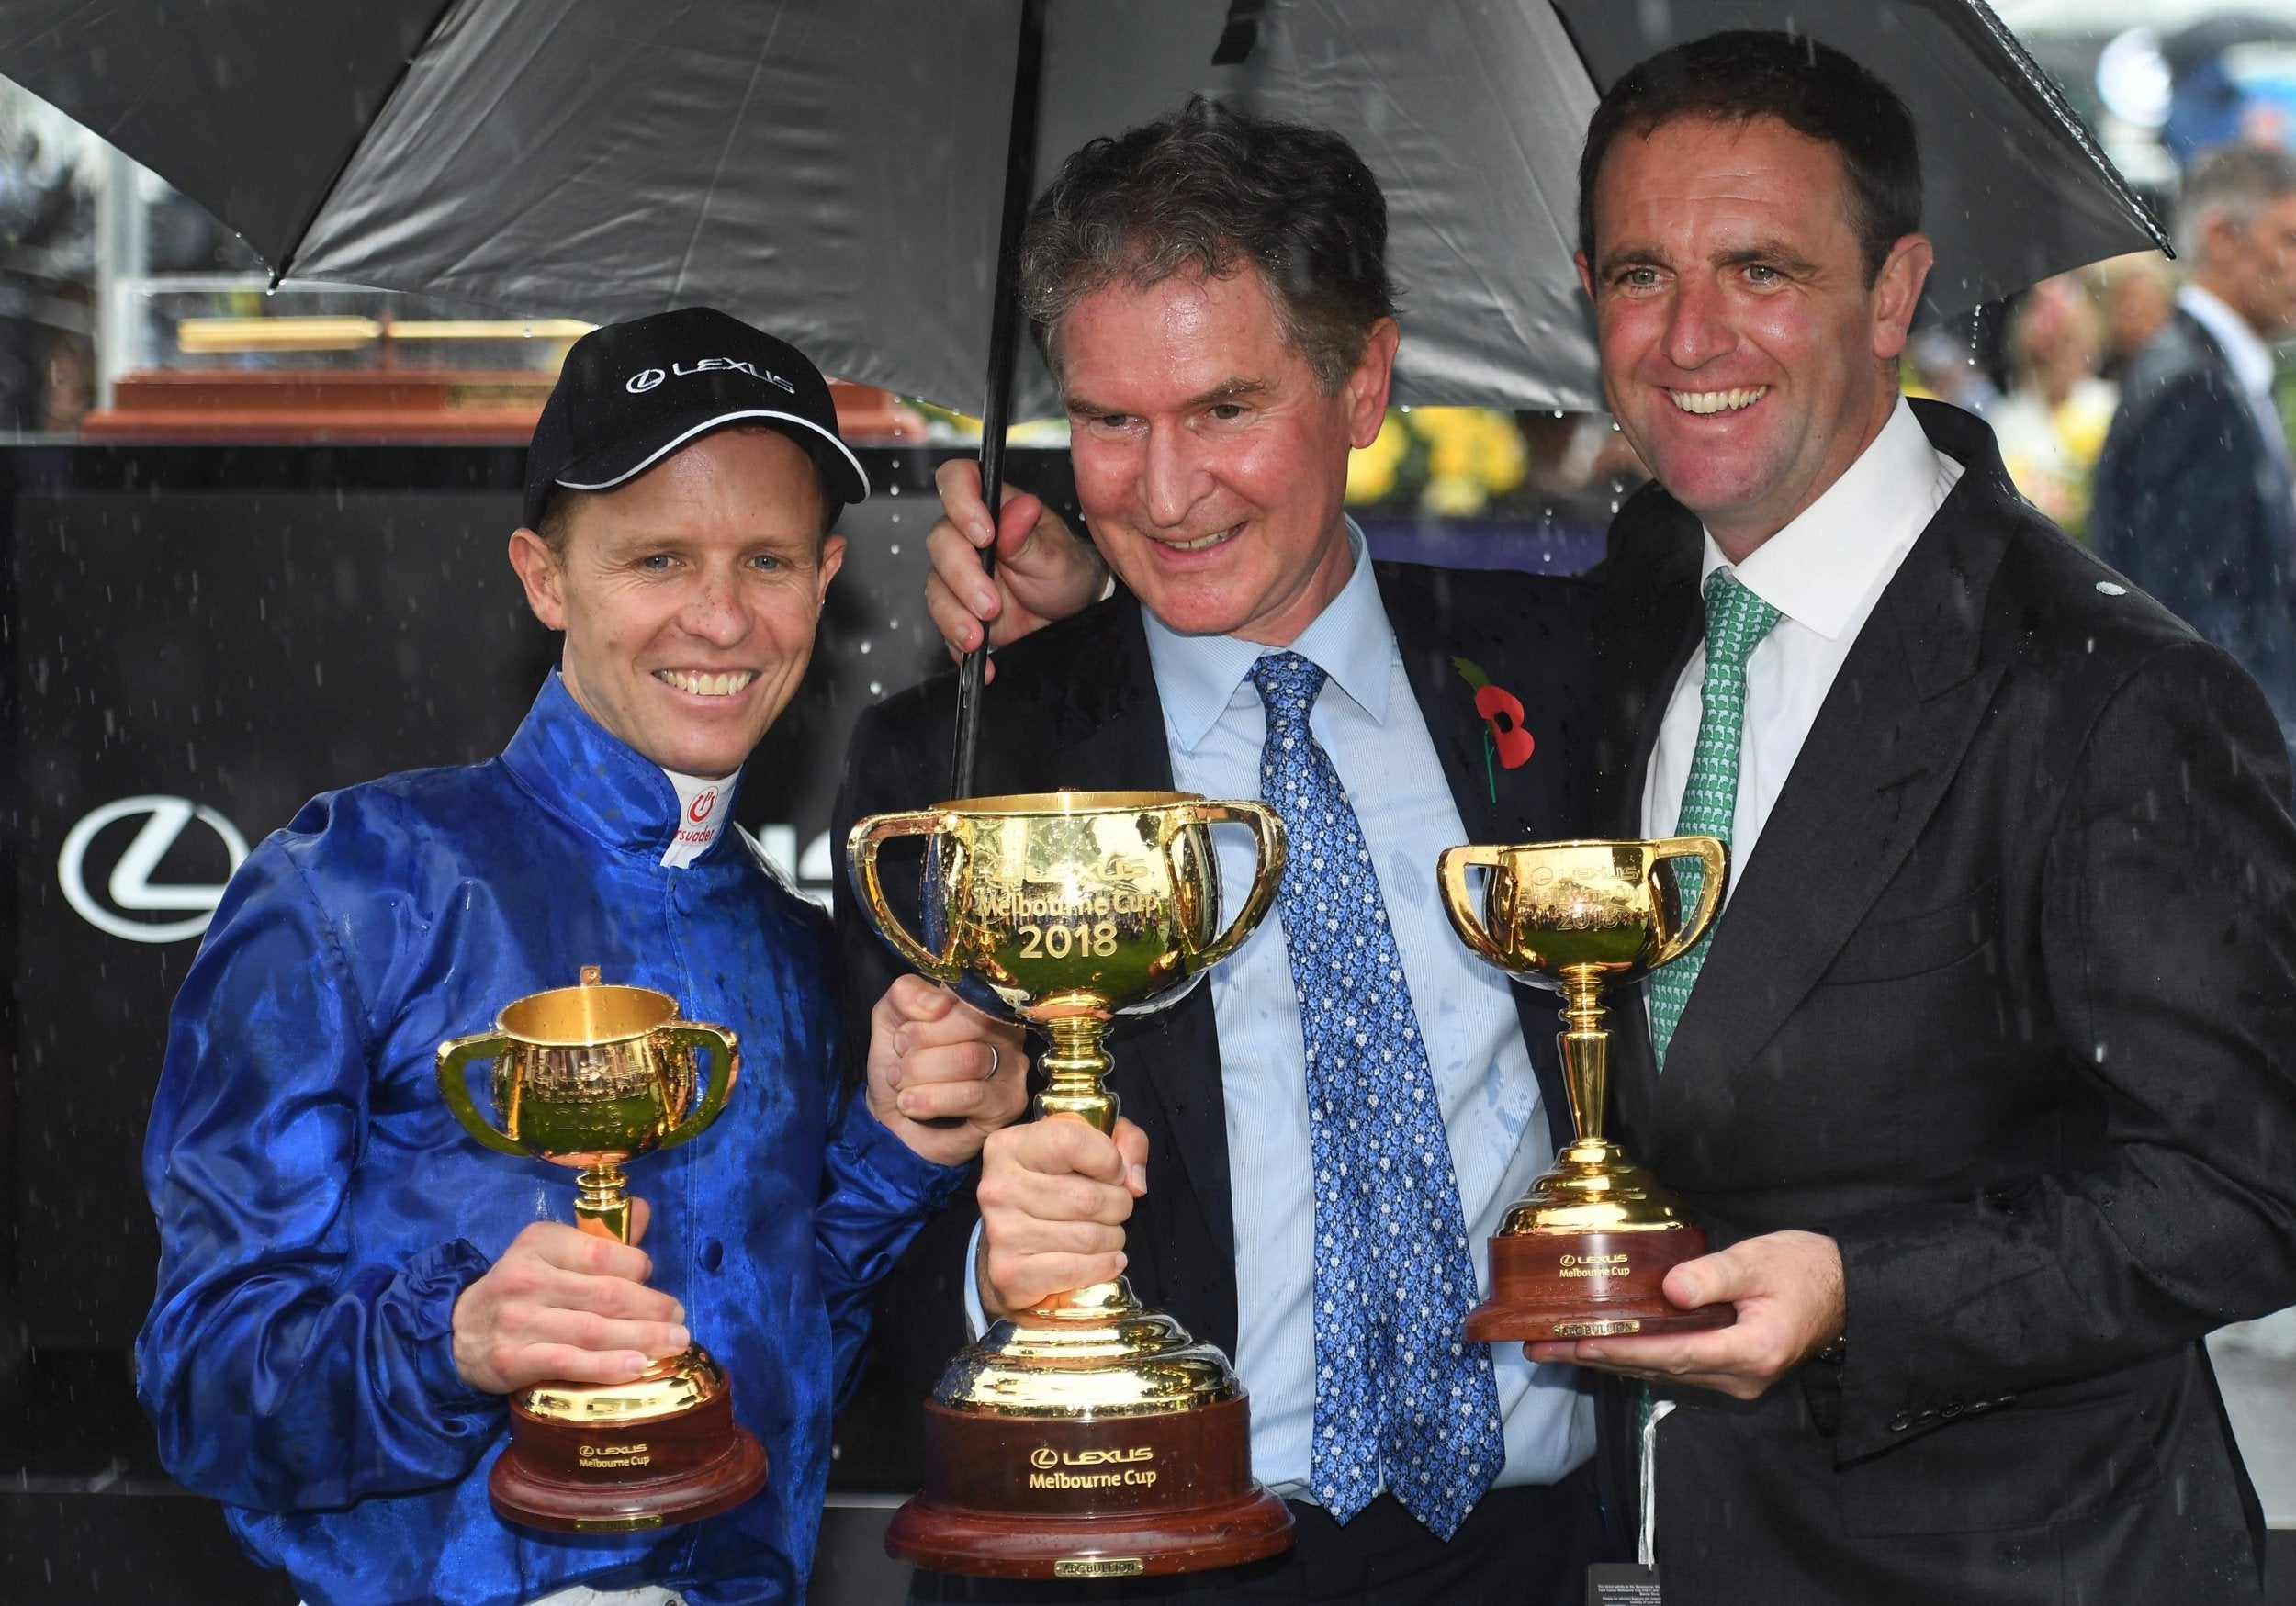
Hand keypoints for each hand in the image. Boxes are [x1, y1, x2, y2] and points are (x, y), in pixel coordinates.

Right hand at [451, 1203, 687, 1394]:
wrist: (457, 1330)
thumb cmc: (521, 1288)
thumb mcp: (550, 1251)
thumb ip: (599, 1237)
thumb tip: (643, 1210)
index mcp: (540, 1242)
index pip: (602, 1253)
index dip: (638, 1269)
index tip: (654, 1281)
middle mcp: (528, 1278)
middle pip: (606, 1294)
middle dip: (652, 1308)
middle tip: (680, 1320)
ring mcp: (518, 1320)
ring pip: (593, 1330)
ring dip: (641, 1338)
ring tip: (675, 1343)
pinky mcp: (512, 1359)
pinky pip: (569, 1363)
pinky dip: (606, 1366)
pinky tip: (636, 1366)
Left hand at [865, 975, 1028, 1165]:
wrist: (892, 1123)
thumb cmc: (899, 1068)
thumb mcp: (889, 1020)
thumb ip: (905, 995)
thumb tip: (939, 1004)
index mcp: (979, 1002)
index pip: (966, 991)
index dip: (926, 1015)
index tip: (901, 1038)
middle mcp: (1005, 1030)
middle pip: (975, 1020)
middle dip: (921, 1045)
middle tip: (898, 1066)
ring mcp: (1013, 1066)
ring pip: (971, 1058)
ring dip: (921, 1075)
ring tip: (902, 1089)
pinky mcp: (1009, 1103)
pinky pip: (972, 1095)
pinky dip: (932, 1100)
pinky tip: (913, 1106)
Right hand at [923, 457, 1107, 681]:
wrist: (1071, 614)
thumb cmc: (1066, 569)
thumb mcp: (1057, 554)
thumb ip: (1029, 536)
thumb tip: (1020, 507)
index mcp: (993, 507)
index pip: (957, 480)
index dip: (960, 501)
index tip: (983, 535)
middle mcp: (968, 536)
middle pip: (940, 541)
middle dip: (963, 577)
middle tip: (991, 604)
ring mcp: (959, 573)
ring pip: (935, 586)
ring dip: (954, 615)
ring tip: (980, 637)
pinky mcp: (958, 608)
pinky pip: (944, 624)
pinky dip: (958, 645)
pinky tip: (983, 662)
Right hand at [975, 1115, 1148, 1318]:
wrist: (1012, 1251)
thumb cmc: (1054, 1190)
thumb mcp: (1087, 1148)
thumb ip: (1124, 1142)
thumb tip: (1135, 1183)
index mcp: (1011, 1146)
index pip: (1073, 1142)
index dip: (1110, 1161)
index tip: (1115, 1174)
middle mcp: (999, 1187)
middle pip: (1089, 1198)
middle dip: (1118, 1207)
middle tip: (1114, 1210)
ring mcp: (1002, 1232)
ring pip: (1088, 1237)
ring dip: (1113, 1239)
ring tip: (1106, 1235)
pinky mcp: (1010, 1273)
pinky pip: (1076, 1271)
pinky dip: (1103, 1268)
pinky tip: (1108, 1261)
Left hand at [1524, 1230, 1845, 1400]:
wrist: (1846, 1292)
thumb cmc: (1805, 1269)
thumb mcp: (1760, 1260)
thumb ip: (1714, 1275)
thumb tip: (1669, 1290)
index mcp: (1750, 1350)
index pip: (1671, 1353)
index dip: (1620, 1350)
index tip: (1574, 1344)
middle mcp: (1739, 1377)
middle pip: (1656, 1369)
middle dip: (1595, 1358)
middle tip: (1540, 1347)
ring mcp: (1735, 1381)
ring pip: (1662, 1372)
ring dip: (1609, 1359)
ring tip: (1555, 1346)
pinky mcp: (1730, 1373)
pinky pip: (1675, 1367)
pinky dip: (1637, 1357)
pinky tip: (1602, 1347)